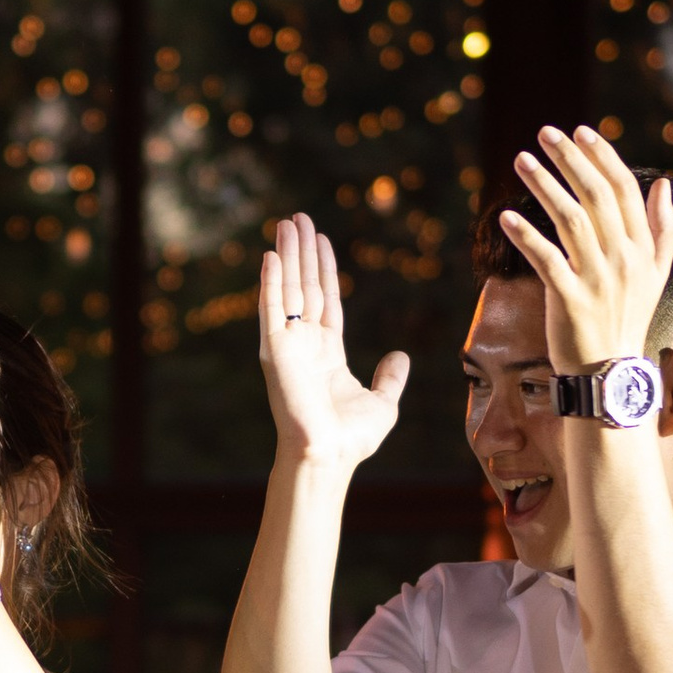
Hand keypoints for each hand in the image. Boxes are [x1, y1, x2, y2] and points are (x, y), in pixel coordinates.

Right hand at [257, 216, 408, 470]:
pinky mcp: (274, 349)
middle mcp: (304, 344)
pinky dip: (271, 280)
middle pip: (305, 286)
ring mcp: (288, 345)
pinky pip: (272, 307)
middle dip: (303, 251)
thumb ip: (390, 378)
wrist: (328, 455)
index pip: (326, 300)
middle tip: (299, 217)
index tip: (321, 240)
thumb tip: (400, 357)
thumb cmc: (351, 440)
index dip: (324, 269)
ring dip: (288, 254)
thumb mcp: (383, 403)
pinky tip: (272, 254)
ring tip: (287, 222)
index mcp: (327, 353)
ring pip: (289, 289)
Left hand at [500, 126, 672, 373]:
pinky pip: (546, 259)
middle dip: (570, 159)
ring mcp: (598, 279)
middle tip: (545, 132)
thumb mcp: (656, 274)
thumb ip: (663, 229)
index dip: (602, 157)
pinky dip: (525, 236)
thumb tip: (664, 184)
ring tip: (521, 160)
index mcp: (643, 248)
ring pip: (571, 220)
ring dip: (545, 185)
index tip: (580, 131)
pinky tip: (506, 216)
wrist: (610, 373)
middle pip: (596, 196)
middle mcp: (624, 259)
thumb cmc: (628, 318)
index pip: (624, 190)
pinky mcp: (571, 300)